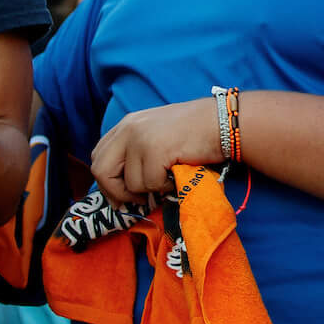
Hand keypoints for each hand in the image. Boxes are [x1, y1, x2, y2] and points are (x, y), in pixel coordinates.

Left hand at [89, 99, 220, 208]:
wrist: (224, 123)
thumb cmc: (196, 132)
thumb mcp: (157, 134)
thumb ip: (136, 151)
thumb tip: (122, 188)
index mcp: (127, 124)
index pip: (99, 156)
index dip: (106, 182)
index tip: (120, 197)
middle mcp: (128, 128)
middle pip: (101, 170)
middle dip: (116, 193)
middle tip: (136, 201)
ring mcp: (140, 139)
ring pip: (130, 184)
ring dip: (150, 189)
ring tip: (168, 178)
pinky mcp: (154, 150)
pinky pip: (150, 184)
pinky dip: (164, 187)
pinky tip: (177, 174)